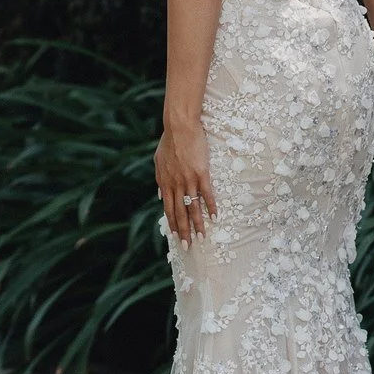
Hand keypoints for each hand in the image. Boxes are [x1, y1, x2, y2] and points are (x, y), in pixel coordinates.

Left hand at [155, 119, 216, 247]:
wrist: (179, 126)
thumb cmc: (169, 141)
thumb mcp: (158, 161)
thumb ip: (160, 180)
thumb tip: (160, 195)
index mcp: (165, 183)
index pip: (168, 209)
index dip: (173, 224)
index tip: (177, 237)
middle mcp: (176, 184)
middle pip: (180, 213)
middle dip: (184, 231)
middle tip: (188, 246)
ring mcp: (189, 180)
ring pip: (193, 207)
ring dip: (198, 224)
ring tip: (202, 237)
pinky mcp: (201, 173)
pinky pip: (207, 194)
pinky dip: (211, 206)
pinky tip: (215, 217)